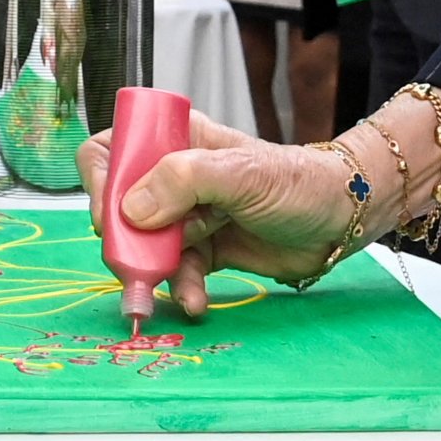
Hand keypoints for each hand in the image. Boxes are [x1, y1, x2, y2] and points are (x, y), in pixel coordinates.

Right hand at [77, 110, 356, 317]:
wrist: (339, 221)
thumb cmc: (296, 180)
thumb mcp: (242, 172)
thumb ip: (186, 179)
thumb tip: (132, 209)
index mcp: (180, 139)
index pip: (114, 148)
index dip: (101, 180)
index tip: (110, 217)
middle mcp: (177, 175)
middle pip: (120, 206)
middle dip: (123, 242)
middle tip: (133, 268)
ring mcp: (188, 215)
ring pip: (144, 246)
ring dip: (149, 274)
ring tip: (164, 295)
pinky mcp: (204, 250)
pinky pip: (175, 273)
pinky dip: (180, 290)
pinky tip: (195, 301)